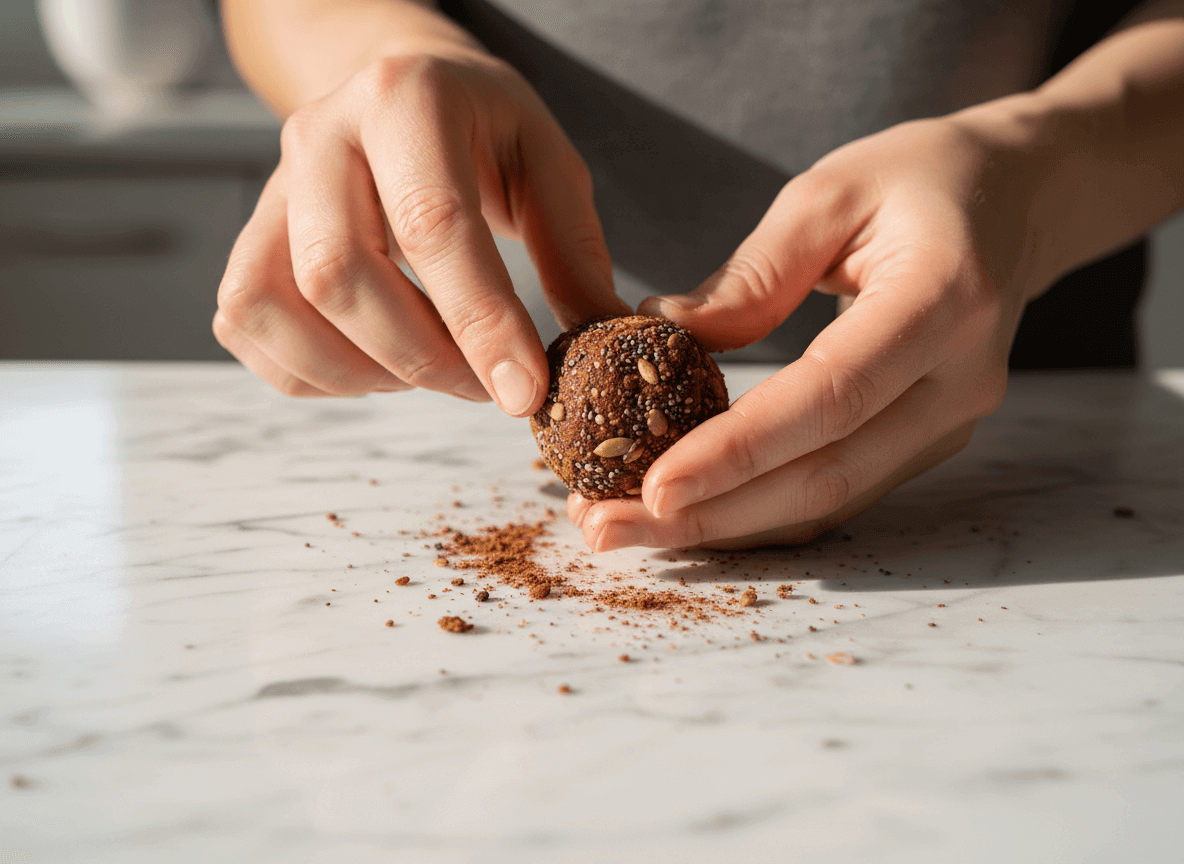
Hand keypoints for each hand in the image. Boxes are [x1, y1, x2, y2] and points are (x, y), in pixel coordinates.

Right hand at [214, 48, 627, 411]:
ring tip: (431, 371)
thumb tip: (600, 344)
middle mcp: (319, 136)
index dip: (480, 322)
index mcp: (404, 100)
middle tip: (485, 387)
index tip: (523, 393)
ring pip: (273, 306)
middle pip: (338, 275)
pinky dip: (312, 372)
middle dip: (421, 358)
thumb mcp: (547, 163)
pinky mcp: (249, 238)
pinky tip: (378, 365)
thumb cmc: (481, 129)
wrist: (399, 87)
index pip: (432, 224)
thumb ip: (573, 252)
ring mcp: (270, 189)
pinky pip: (247, 326)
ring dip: (359, 371)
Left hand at [572, 113, 1044, 548]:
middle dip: (712, 514)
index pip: (832, 396)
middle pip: (827, 476)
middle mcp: (960, 378)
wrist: (1020, 201)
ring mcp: (952, 421)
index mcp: (944, 298)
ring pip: (832, 501)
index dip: (740, 451)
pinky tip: (693, 513)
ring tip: (628, 529)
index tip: (653, 488)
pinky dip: (763, 510)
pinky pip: (840, 491)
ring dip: (728, 526)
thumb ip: (753, 273)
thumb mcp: (831, 192)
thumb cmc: (921, 179)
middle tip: (608, 529)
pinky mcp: (929, 439)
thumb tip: (664, 332)